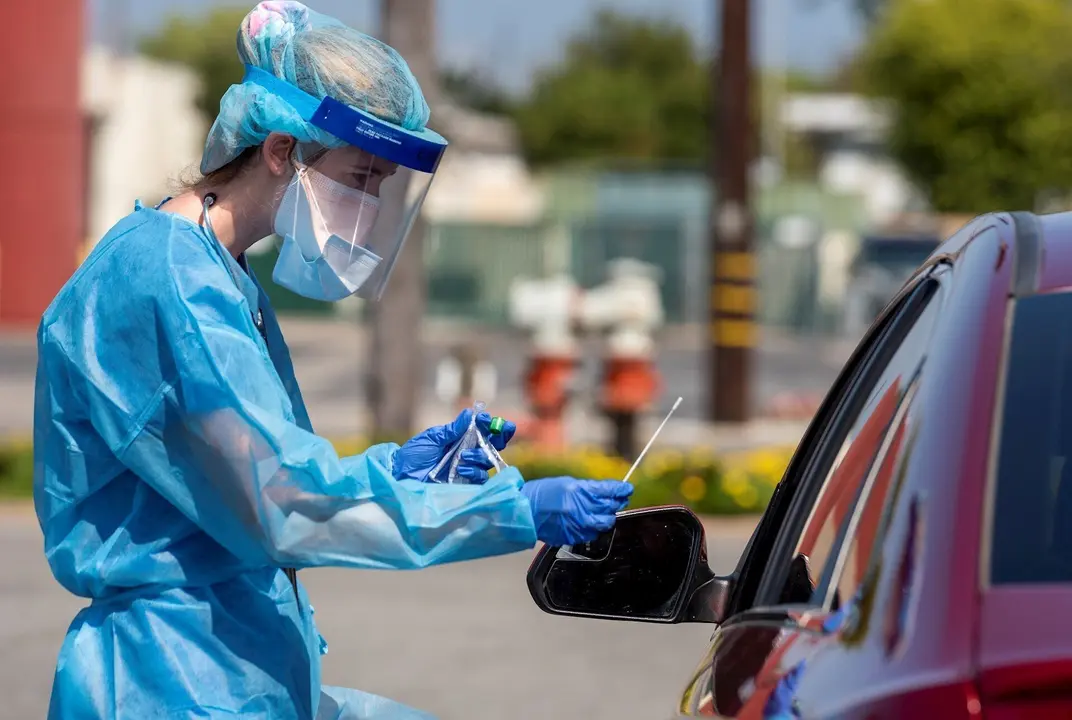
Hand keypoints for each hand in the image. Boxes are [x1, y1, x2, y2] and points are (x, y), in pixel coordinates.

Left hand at [392, 409, 516, 483]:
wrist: (402, 476)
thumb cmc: (414, 454)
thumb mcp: (432, 438)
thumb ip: (452, 429)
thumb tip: (469, 413)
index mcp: (461, 437)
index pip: (483, 428)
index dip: (489, 423)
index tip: (485, 419)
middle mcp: (468, 450)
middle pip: (493, 443)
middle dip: (499, 436)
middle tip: (497, 433)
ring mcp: (468, 467)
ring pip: (487, 459)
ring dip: (480, 455)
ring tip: (463, 456)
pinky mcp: (466, 483)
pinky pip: (481, 477)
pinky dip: (475, 471)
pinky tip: (462, 469)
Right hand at [520, 477, 633, 546]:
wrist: (525, 512)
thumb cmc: (542, 494)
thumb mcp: (567, 483)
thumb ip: (587, 488)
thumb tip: (604, 491)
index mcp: (579, 492)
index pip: (608, 491)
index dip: (620, 490)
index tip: (627, 489)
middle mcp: (581, 509)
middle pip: (610, 507)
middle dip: (618, 502)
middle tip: (621, 498)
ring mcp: (578, 525)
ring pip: (604, 523)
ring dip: (608, 516)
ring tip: (607, 511)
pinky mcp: (574, 536)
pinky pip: (592, 533)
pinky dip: (595, 527)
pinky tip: (592, 522)